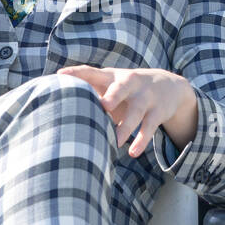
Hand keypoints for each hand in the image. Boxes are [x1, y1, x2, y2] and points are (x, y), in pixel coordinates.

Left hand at [57, 64, 197, 157]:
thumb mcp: (110, 85)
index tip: (61, 75)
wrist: (169, 85)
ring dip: (125, 127)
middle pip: (120, 88)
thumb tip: (56, 108)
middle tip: (103, 106)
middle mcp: (129, 83)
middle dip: (112, 96)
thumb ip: (89, 93)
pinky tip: (133, 152)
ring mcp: (145, 97)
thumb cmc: (126, 90)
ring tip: (116, 142)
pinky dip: (141, 140)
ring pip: (136, 112)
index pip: (92, 72)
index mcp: (111, 76)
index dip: (77, 73)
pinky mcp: (157, 111)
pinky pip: (149, 127)